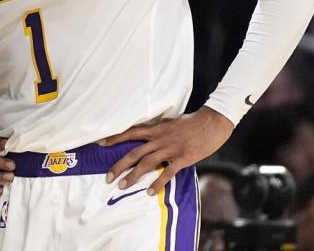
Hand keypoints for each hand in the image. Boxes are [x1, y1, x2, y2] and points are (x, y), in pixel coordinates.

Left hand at [98, 107, 233, 195]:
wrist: (213, 121)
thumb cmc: (193, 122)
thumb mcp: (172, 122)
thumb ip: (160, 128)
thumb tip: (150, 132)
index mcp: (156, 129)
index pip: (130, 132)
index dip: (115, 137)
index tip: (100, 143)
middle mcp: (159, 138)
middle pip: (134, 152)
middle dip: (119, 165)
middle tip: (108, 177)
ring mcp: (170, 148)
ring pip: (146, 163)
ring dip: (133, 176)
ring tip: (122, 186)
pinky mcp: (183, 158)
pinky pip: (167, 172)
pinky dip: (158, 183)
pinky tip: (150, 192)